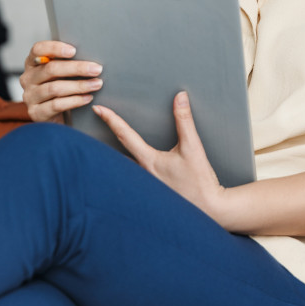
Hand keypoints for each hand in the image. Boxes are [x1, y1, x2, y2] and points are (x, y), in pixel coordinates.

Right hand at [20, 41, 103, 122]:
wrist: (54, 114)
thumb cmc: (60, 86)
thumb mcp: (61, 72)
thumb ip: (68, 62)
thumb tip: (90, 58)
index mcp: (33, 62)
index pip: (38, 50)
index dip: (54, 48)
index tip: (73, 50)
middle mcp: (28, 78)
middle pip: (51, 69)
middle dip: (77, 68)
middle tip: (96, 69)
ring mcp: (30, 96)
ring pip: (55, 88)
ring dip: (79, 85)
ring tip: (96, 84)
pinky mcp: (36, 112)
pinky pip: (56, 105)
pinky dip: (75, 100)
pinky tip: (88, 98)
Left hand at [93, 92, 225, 217]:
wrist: (208, 208)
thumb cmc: (199, 180)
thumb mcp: (193, 146)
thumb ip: (184, 120)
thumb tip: (180, 98)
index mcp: (149, 161)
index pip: (125, 136)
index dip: (111, 120)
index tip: (99, 109)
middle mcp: (141, 174)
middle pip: (114, 154)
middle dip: (103, 142)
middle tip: (95, 128)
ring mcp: (144, 186)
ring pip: (122, 169)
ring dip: (112, 157)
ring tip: (102, 148)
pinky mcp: (151, 194)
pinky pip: (131, 180)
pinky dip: (124, 171)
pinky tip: (126, 171)